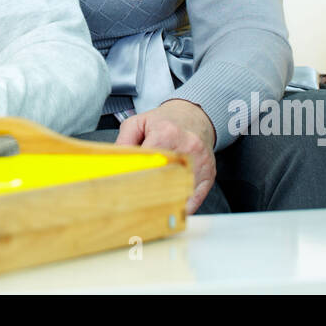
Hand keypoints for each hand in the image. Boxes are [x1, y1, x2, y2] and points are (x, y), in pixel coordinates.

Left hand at [116, 98, 216, 213]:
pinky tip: (172, 208)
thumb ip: (124, 140)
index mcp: (167, 133)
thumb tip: (116, 163)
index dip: (137, 176)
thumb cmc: (166, 122)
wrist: (193, 117)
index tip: (126, 188)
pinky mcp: (209, 173)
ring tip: (153, 208)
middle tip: (137, 202)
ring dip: (167, 201)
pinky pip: (196, 196)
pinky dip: (183, 205)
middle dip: (151, 191)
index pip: (149, 161)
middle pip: (166, 178)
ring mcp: (201, 162)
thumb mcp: (138, 123)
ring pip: (182, 190)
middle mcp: (187, 147)